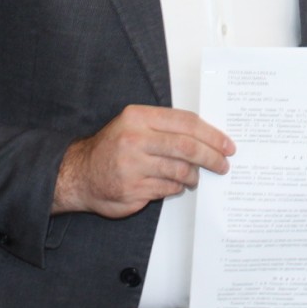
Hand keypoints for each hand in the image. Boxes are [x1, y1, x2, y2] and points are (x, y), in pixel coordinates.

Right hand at [52, 105, 233, 217]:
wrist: (79, 174)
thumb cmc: (113, 147)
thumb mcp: (134, 125)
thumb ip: (165, 127)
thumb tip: (207, 137)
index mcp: (139, 117)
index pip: (186, 122)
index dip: (212, 134)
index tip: (227, 144)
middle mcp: (135, 139)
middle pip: (187, 147)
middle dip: (212, 157)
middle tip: (224, 164)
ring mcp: (133, 166)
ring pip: (180, 170)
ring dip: (194, 176)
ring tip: (195, 177)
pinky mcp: (133, 189)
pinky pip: (168, 189)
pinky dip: (177, 188)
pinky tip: (175, 185)